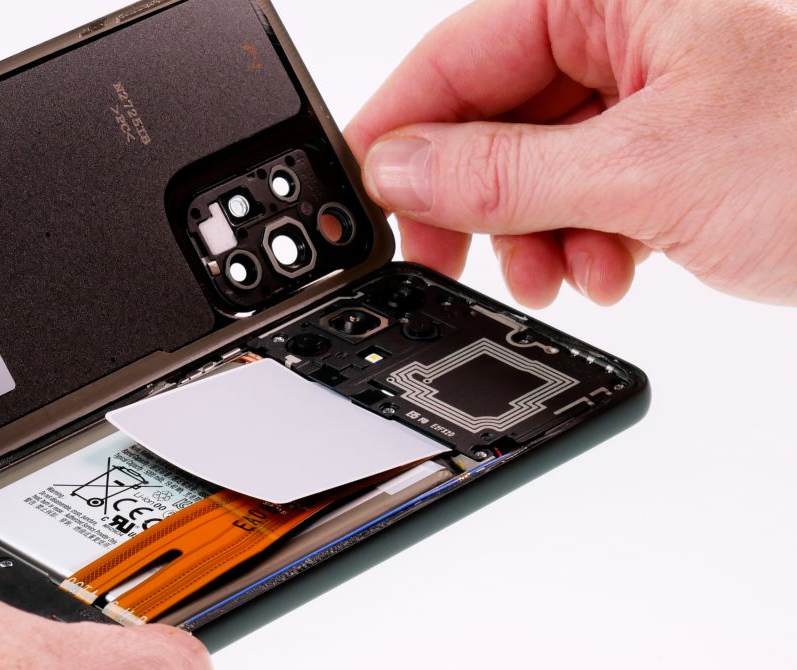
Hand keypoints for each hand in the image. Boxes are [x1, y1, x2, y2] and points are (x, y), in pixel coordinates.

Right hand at [346, 0, 796, 306]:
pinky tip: (610, 269)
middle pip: (488, 116)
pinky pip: (579, 195)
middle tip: (446, 254)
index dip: (401, 129)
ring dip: (534, 233)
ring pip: (531, 166)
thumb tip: (397, 165)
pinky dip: (581, 242)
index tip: (362, 193)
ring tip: (565, 273)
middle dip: (477, 199)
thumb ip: (502, 169)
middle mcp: (622, 36)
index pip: (458, 53)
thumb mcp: (646, 168)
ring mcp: (645, 99)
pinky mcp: (666, 155)